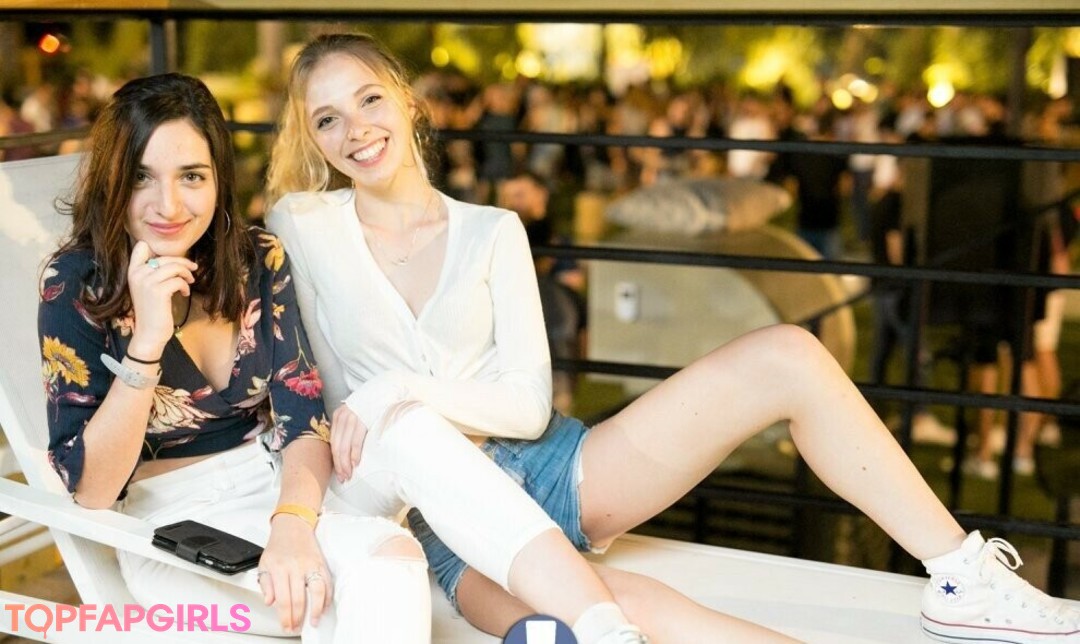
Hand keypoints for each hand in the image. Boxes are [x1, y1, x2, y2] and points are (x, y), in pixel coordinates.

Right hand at [126, 241, 196, 355]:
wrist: (148, 333)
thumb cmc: (152, 311)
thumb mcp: (147, 288)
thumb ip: (153, 272)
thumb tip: (173, 260)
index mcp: (132, 271)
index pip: (141, 247)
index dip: (158, 250)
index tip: (172, 260)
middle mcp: (137, 274)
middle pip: (166, 257)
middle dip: (183, 263)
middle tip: (192, 269)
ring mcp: (146, 282)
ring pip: (174, 267)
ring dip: (186, 274)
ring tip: (189, 282)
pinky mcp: (158, 291)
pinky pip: (178, 280)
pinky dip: (185, 286)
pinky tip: (184, 293)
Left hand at [257, 517, 332, 631]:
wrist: (293, 525)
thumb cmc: (278, 545)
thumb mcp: (264, 563)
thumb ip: (265, 584)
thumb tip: (270, 601)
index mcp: (279, 568)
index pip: (283, 599)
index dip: (286, 616)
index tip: (286, 625)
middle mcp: (296, 566)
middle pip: (299, 598)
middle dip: (299, 617)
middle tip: (297, 627)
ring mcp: (311, 564)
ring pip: (317, 590)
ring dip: (316, 609)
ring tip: (314, 620)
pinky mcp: (322, 563)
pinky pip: (328, 582)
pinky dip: (328, 596)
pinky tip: (324, 605)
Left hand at [331, 404, 368, 482]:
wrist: (386, 389)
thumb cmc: (373, 404)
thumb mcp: (356, 414)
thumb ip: (349, 428)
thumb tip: (347, 450)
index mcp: (338, 416)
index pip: (333, 442)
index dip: (335, 459)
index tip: (338, 472)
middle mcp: (342, 416)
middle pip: (337, 446)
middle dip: (339, 464)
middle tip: (343, 478)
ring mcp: (352, 417)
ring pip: (344, 446)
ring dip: (346, 463)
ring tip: (348, 474)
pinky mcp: (363, 419)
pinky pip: (356, 440)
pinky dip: (355, 453)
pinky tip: (356, 463)